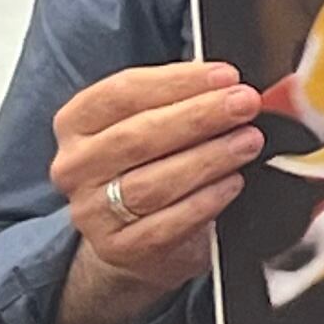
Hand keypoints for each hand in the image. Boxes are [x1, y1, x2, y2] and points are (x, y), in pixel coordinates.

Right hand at [49, 61, 260, 323]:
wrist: (133, 241)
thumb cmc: (148, 168)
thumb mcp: (152, 127)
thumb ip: (181, 101)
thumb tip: (231, 85)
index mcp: (76, 124)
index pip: (123, 93)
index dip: (177, 81)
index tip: (225, 76)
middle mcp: (75, 166)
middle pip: (138, 135)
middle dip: (199, 116)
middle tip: (244, 104)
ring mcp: (92, 211)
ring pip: (152, 182)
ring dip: (208, 158)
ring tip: (247, 142)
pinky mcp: (119, 248)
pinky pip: (166, 224)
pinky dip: (205, 201)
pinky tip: (232, 183)